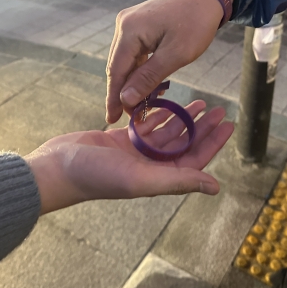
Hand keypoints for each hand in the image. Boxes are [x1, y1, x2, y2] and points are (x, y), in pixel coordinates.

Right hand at [25, 101, 233, 214]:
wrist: (57, 167)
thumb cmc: (97, 177)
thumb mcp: (140, 179)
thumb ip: (177, 180)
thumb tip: (215, 187)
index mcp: (158, 177)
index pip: (194, 159)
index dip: (213, 142)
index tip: (229, 124)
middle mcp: (150, 165)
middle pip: (184, 143)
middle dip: (202, 127)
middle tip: (218, 108)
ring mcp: (135, 151)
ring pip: (167, 132)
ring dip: (183, 118)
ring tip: (200, 101)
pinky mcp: (120, 139)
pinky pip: (146, 124)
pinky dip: (158, 113)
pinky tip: (169, 100)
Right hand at [105, 0, 233, 122]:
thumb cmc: (195, 23)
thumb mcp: (176, 55)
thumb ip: (149, 77)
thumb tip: (125, 99)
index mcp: (129, 30)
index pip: (116, 71)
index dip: (114, 97)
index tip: (111, 119)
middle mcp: (123, 24)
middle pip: (117, 66)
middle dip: (123, 92)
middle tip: (130, 117)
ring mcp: (129, 23)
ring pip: (125, 61)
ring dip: (131, 82)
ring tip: (139, 106)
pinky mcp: (137, 25)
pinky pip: (133, 53)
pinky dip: (139, 70)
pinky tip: (147, 86)